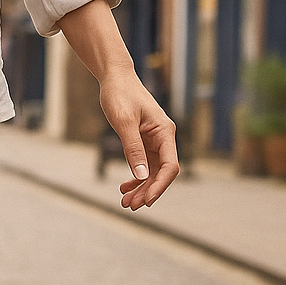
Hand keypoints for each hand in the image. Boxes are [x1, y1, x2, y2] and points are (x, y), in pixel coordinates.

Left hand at [99, 69, 178, 210]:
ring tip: (126, 202)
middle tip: (130, 206)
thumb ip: (133, 149)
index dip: (160, 185)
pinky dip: (135, 177)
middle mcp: (163, 138)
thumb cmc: (120, 95)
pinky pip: (143, 164)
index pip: (170, 166)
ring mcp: (154, 141)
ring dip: (141, 187)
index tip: (147, 200)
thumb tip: (141, 176)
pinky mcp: (144, 141)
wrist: (115, 79)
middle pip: (161, 173)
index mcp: (165, 132)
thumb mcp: (124, 123)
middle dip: (147, 191)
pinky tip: (125, 186)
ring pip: (152, 171)